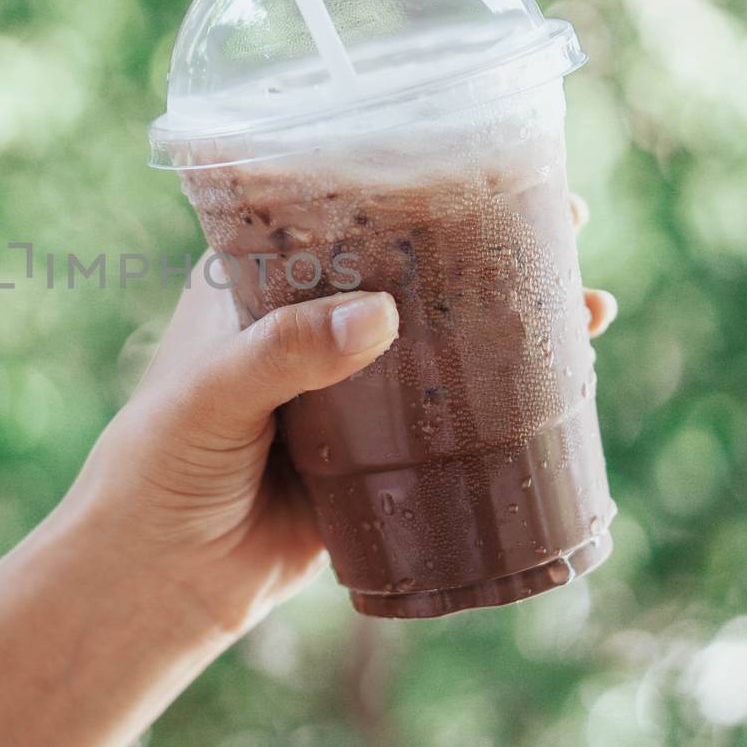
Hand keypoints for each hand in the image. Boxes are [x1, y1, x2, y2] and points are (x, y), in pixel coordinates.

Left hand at [62, 195, 616, 636]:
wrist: (160, 579)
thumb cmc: (158, 468)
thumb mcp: (211, 394)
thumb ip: (284, 352)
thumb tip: (379, 315)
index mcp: (260, 289)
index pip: (345, 219)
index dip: (414, 190)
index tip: (487, 167)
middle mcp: (312, 330)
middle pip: (413, 276)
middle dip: (488, 252)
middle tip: (569, 226)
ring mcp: (350, 394)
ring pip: (443, 348)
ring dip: (512, 326)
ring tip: (587, 306)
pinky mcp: (378, 460)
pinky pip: (451, 424)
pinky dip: (504, 405)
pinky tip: (561, 388)